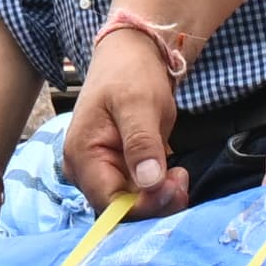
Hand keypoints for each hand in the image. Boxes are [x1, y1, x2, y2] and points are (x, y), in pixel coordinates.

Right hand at [60, 32, 183, 216]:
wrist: (130, 55)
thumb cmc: (130, 73)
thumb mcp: (139, 103)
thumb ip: (142, 143)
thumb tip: (149, 182)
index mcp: (82, 157)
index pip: (111, 204)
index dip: (145, 206)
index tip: (175, 186)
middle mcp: (85, 171)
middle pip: (120, 210)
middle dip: (155, 202)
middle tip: (182, 178)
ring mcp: (99, 171)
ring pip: (131, 204)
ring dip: (158, 197)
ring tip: (179, 173)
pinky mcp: (116, 170)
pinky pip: (136, 193)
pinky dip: (157, 190)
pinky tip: (171, 173)